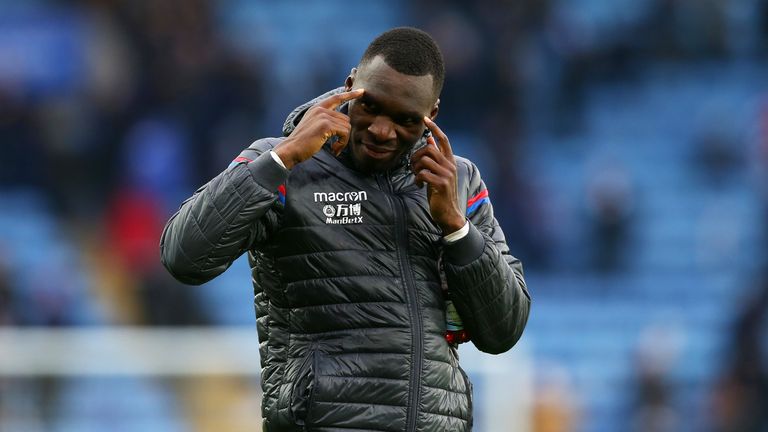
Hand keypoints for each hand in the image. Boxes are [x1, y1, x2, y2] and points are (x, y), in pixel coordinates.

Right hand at [274, 89, 364, 168]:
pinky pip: (344, 133)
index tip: (362, 91)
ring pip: (346, 127)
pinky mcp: (326, 125)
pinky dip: (342, 143)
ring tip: (335, 148)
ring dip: (343, 140)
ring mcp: (323, 116)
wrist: (291, 148)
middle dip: (344, 134)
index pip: (336, 97)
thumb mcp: (313, 125)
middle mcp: (320, 109)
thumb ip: (325, 119)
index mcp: (317, 108)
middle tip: (337, 146)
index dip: (350, 94)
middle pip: (345, 119)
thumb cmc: (303, 142)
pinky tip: (334, 149)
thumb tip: (343, 122)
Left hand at [411, 117, 464, 234]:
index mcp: (450, 161)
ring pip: (425, 160)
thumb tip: (429, 141)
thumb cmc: (441, 192)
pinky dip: (418, 179)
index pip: (443, 140)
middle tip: (413, 167)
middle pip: (429, 149)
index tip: (425, 119)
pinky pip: (423, 173)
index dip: (434, 128)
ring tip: (416, 176)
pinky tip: (419, 185)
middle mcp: (450, 165)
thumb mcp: (439, 172)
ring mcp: (447, 174)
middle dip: (416, 156)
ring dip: (416, 168)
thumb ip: (436, 158)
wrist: (449, 212)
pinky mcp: (441, 183)